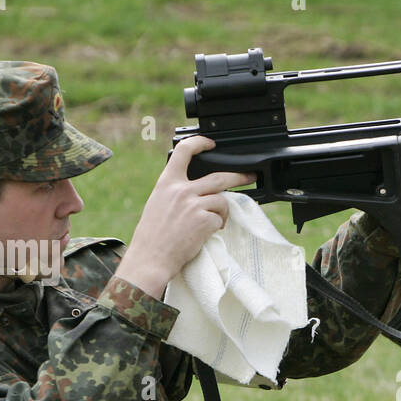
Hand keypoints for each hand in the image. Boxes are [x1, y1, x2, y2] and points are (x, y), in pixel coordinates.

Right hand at [116, 136, 253, 298]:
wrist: (151, 257)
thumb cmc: (152, 236)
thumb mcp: (158, 203)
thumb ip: (175, 192)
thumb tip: (195, 189)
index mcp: (167, 183)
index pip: (183, 152)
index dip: (199, 143)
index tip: (210, 143)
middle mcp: (181, 190)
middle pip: (218, 176)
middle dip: (238, 176)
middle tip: (249, 177)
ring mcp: (194, 204)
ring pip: (222, 200)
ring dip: (223, 212)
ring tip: (215, 222)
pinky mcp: (204, 220)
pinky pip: (219, 219)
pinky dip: (217, 226)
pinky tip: (207, 234)